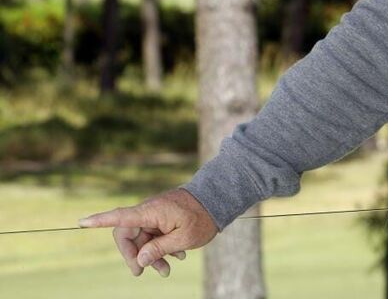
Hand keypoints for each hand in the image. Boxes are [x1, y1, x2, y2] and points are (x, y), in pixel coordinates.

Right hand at [79, 188, 217, 277]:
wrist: (220, 199)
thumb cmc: (203, 217)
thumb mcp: (184, 238)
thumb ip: (159, 249)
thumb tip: (140, 260)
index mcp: (151, 211)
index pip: (120, 217)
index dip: (100, 220)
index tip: (81, 222)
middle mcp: (149, 210)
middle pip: (128, 235)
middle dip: (135, 256)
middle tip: (144, 273)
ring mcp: (155, 214)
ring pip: (143, 238)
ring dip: (151, 255)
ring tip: (167, 270)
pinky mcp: (162, 217)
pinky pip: (154, 234)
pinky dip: (161, 246)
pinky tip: (177, 256)